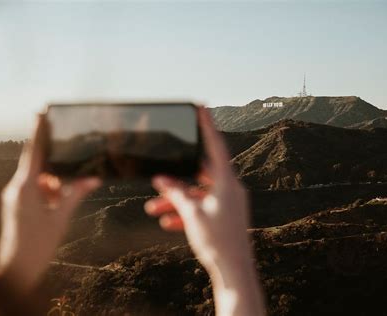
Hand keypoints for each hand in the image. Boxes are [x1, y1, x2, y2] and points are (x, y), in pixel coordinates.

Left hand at [0, 114, 100, 293]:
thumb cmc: (38, 244)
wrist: (17, 270)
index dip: (38, 131)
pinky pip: (34, 189)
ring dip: (53, 185)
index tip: (40, 113)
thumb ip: (76, 194)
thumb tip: (94, 178)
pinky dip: (47, 193)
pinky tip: (56, 206)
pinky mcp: (15, 204)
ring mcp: (14, 196)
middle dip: (55, 170)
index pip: (34, 152)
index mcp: (25, 187)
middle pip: (38, 165)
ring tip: (61, 204)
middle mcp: (16, 188)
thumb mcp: (61, 217)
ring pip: (38, 179)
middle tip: (65, 182)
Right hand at [144, 107, 264, 315]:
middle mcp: (229, 189)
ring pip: (197, 194)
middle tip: (157, 179)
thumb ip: (176, 194)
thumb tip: (162, 180)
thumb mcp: (192, 214)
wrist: (234, 272)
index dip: (207, 125)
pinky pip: (202, 208)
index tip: (201, 107)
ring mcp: (227, 203)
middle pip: (199, 175)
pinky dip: (186, 212)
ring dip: (176, 200)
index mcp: (227, 182)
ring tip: (152, 209)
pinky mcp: (223, 216)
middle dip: (175, 181)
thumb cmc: (217, 241)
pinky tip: (167, 223)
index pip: (216, 146)